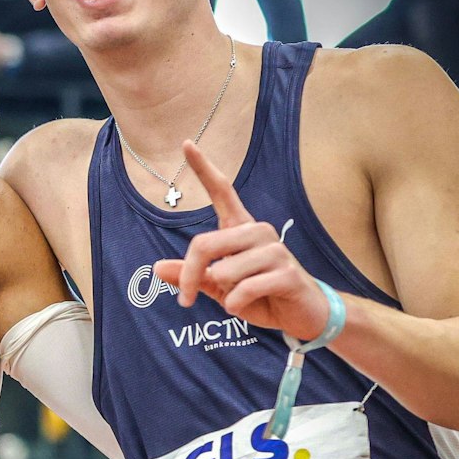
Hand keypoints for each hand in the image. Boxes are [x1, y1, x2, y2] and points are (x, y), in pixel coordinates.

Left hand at [154, 142, 333, 338]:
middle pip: (205, 244)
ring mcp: (276, 250)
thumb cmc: (259, 296)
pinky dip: (236, 305)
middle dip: (189, 276)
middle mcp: (259, 231)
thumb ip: (192, 276)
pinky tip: (249, 306)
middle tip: (185, 299)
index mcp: (241, 229)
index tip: (186, 143)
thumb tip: (157, 267)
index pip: (222, 191)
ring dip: (223, 295)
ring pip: (224, 271)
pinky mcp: (287, 273)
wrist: (301, 316)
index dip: (203, 168)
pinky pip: (244, 289)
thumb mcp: (219, 287)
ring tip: (240, 299)